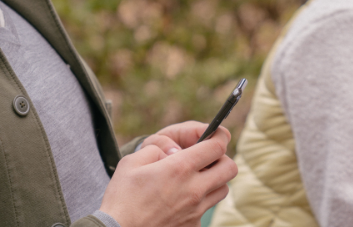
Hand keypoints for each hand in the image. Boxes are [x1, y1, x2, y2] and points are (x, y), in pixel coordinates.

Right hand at [100, 127, 237, 226]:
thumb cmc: (122, 197)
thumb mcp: (132, 162)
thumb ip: (157, 148)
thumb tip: (174, 151)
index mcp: (180, 168)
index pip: (217, 146)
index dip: (219, 136)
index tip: (215, 134)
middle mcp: (194, 190)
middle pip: (230, 168)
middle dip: (222, 158)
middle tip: (207, 157)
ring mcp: (195, 211)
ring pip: (223, 189)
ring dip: (215, 179)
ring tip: (196, 177)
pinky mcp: (193, 226)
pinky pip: (207, 209)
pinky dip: (201, 201)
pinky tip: (182, 199)